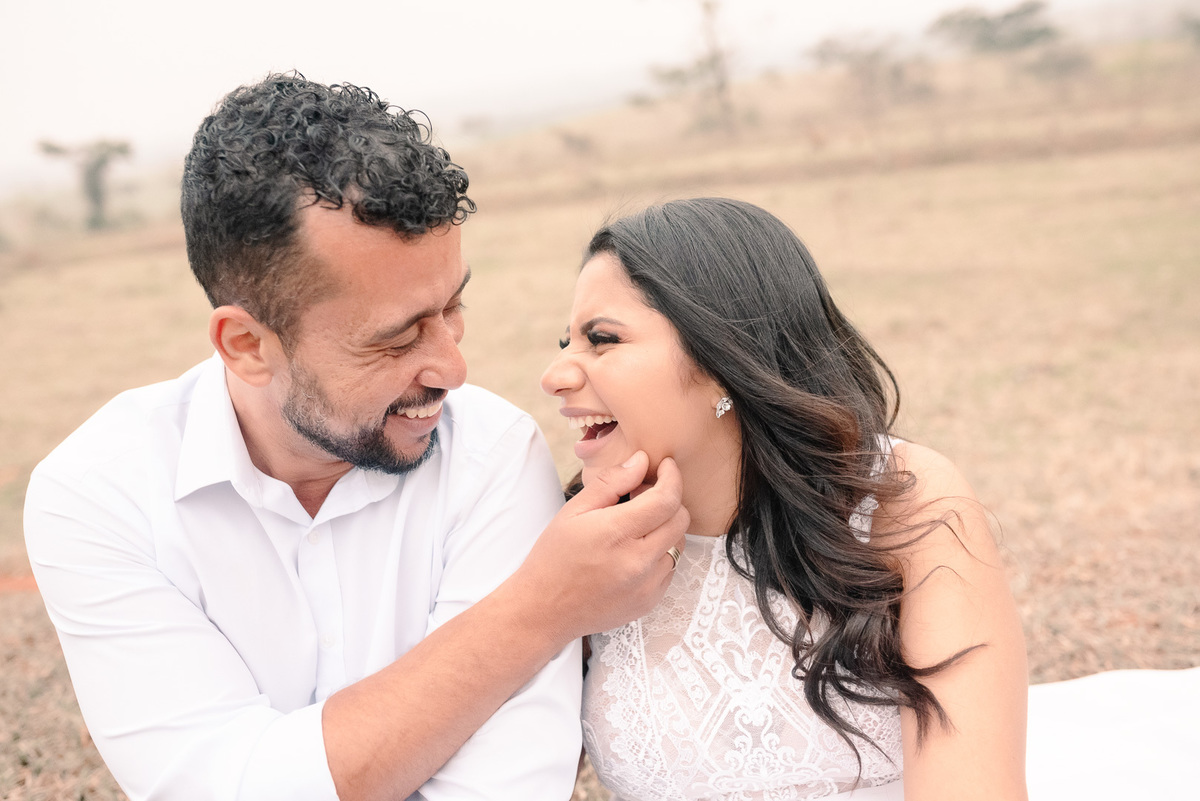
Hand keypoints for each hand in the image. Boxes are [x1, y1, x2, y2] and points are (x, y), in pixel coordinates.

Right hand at [514, 451, 688, 641]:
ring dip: (666, 526)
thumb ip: (611, 483)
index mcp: (617, 534)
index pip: (666, 499)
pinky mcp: (650, 601)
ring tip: (637, 524)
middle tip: (645, 494)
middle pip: (680, 519)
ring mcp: (647, 585)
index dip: (672, 477)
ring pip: (679, 543)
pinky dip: (661, 553)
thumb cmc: (554, 557)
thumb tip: (641, 461)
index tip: (667, 466)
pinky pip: (671, 568)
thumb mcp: (574, 511)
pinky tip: (635, 550)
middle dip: (670, 499)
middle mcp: (638, 562)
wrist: (544, 610)